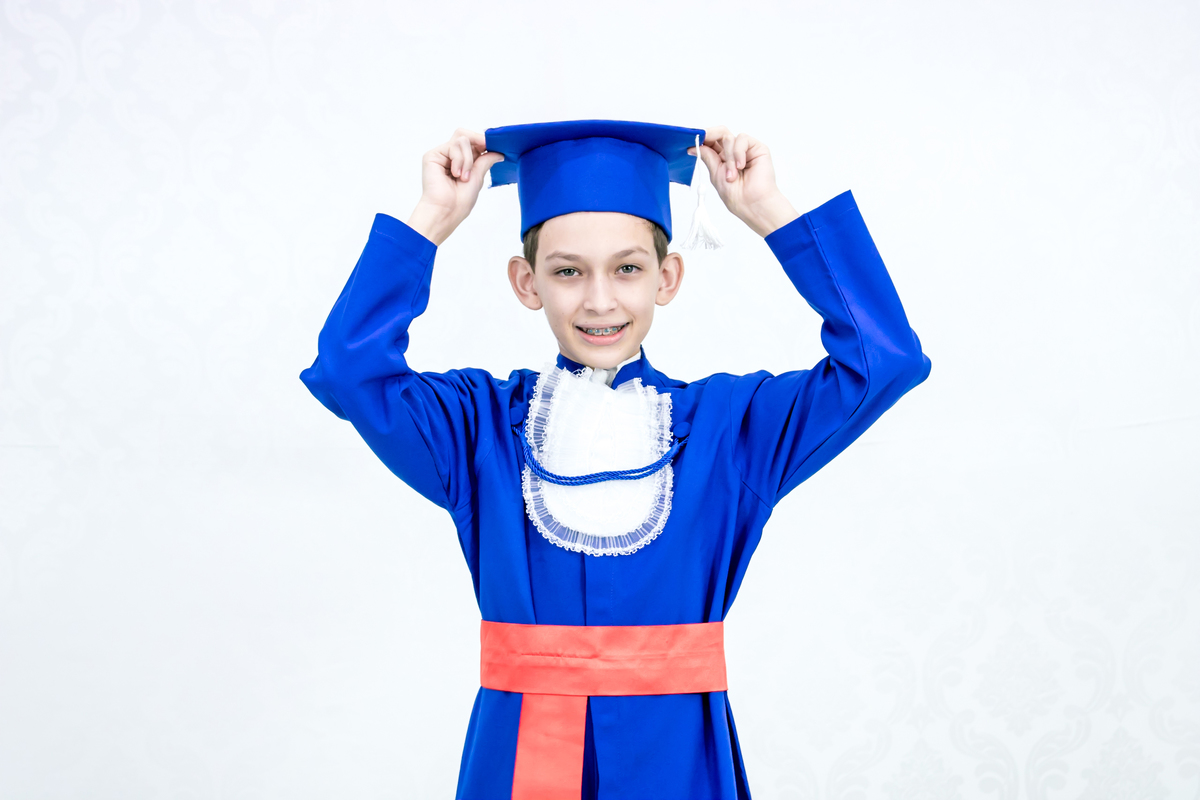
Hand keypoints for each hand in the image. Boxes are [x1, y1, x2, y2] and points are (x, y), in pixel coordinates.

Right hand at [407, 128, 504, 244]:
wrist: (447, 211)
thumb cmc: (459, 202)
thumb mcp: (478, 178)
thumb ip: (485, 161)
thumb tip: (498, 152)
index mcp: (461, 162)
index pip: (473, 143)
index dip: (484, 142)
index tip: (496, 147)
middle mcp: (450, 156)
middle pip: (465, 134)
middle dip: (478, 142)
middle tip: (484, 151)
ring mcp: (441, 155)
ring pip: (462, 139)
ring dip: (468, 159)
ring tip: (463, 177)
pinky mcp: (432, 155)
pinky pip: (453, 146)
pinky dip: (459, 160)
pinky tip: (456, 174)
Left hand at [688, 127, 799, 237]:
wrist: (752, 203)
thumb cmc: (736, 195)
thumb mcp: (716, 174)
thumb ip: (707, 157)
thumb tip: (693, 147)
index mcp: (722, 159)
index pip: (711, 141)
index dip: (701, 138)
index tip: (688, 139)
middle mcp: (733, 152)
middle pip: (720, 133)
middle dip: (708, 135)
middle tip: (700, 139)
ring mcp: (745, 149)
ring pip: (729, 138)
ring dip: (728, 158)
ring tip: (732, 176)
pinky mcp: (757, 148)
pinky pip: (742, 139)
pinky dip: (738, 152)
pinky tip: (741, 166)